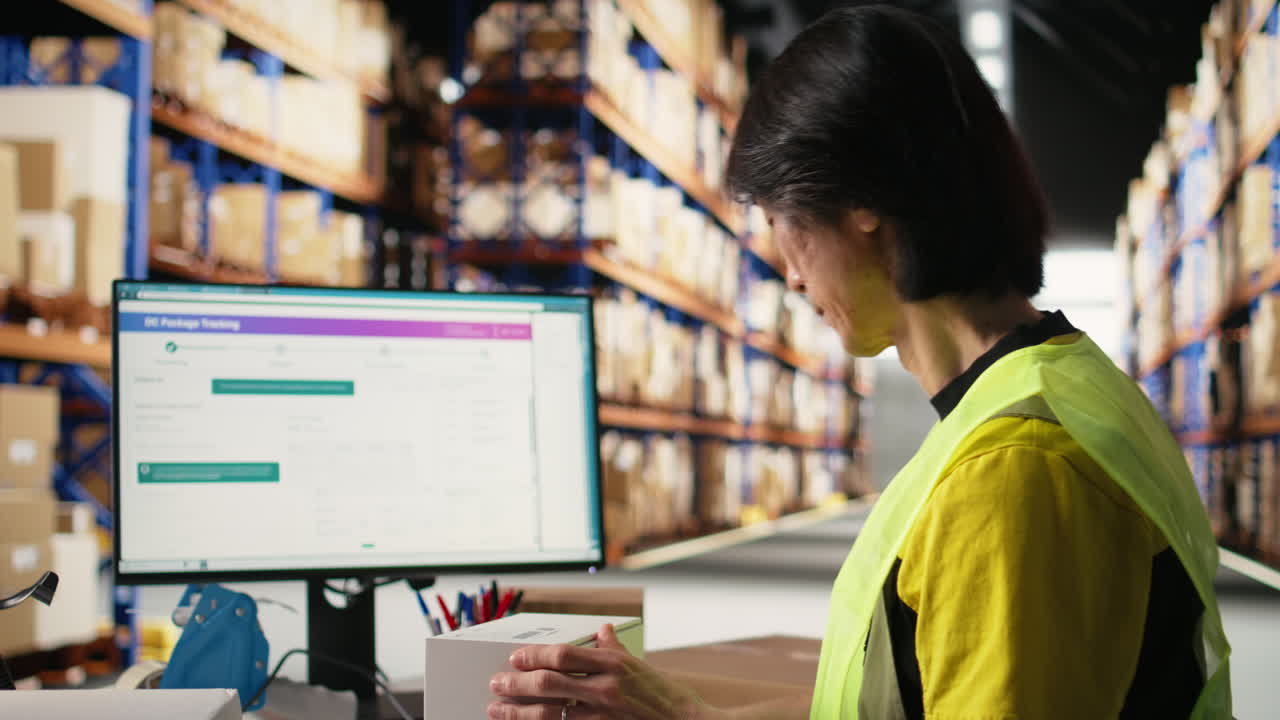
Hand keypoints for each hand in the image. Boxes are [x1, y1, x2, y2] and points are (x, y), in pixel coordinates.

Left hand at [487, 623, 722, 719]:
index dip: (534, 656)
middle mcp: (606, 690)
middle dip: (517, 684)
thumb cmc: (665, 696)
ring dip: (519, 713)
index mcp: (614, 665)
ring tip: (498, 710)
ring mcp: (604, 717)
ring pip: (550, 715)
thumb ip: (615, 648)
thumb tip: (601, 629)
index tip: (515, 658)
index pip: (563, 655)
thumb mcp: (640, 665)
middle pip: (549, 684)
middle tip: (496, 684)